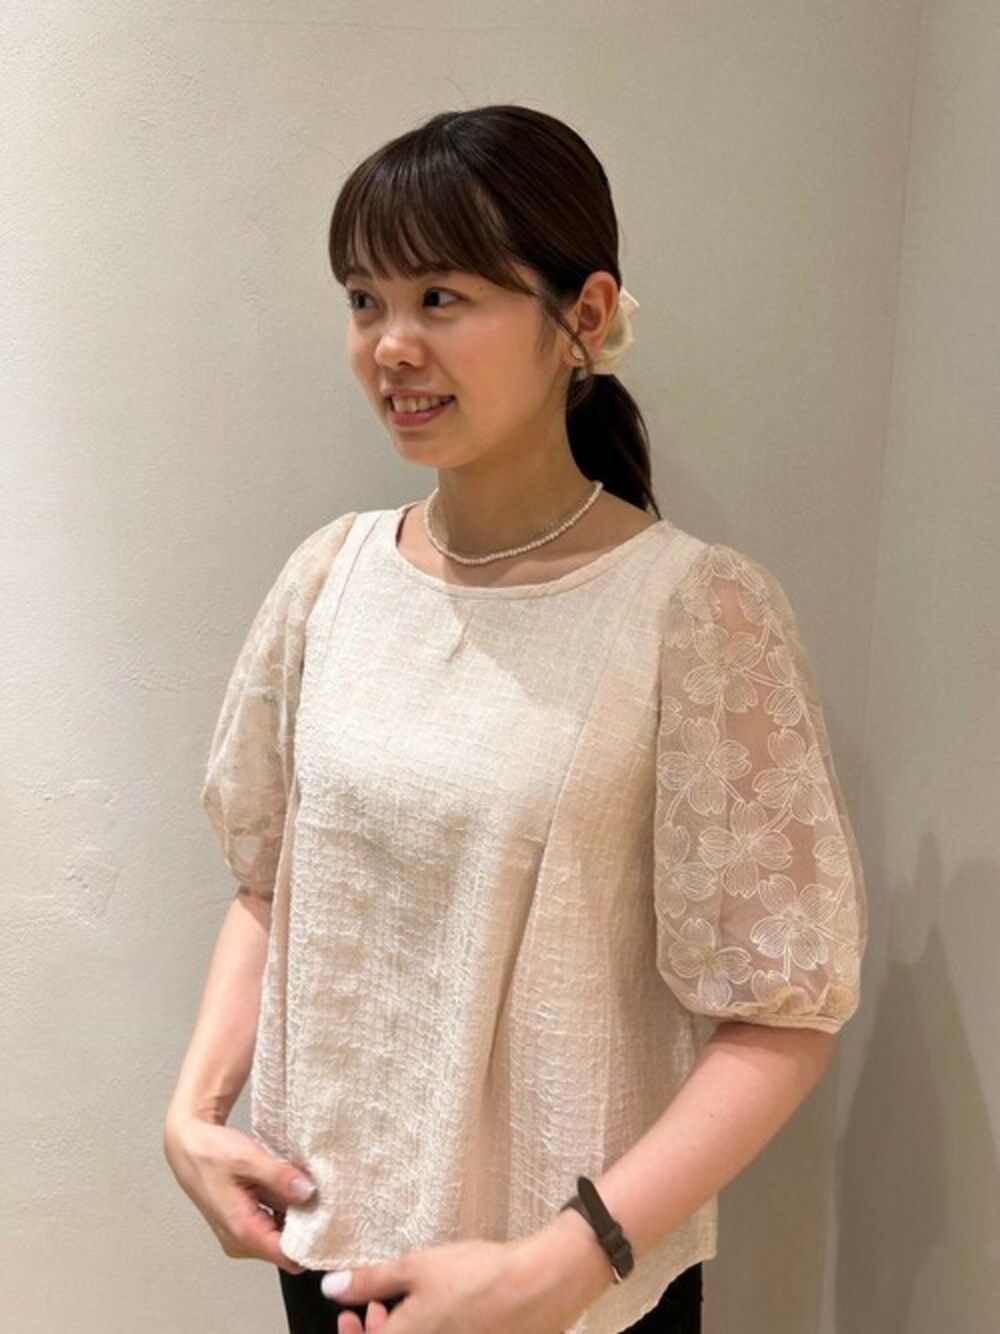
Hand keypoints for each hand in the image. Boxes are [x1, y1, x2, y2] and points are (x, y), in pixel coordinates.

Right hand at [162, 1113, 315, 1273]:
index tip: (330, 1223)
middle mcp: (240, 1242)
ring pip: (281, 1236)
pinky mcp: (243, 1223)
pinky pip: (272, 1224)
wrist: (188, 1145)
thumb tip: (307, 1192)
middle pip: (287, 1249)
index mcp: (243, 1231)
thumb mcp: (249, 1159)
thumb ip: (280, 1177)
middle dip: (307, 1227)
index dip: (312, 1244)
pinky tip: (289, 1187)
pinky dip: (284, 1209)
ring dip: (295, 1216)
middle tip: (322, 1198)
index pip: (288, 1258)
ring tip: (304, 1188)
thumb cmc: (209, 1153)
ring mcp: (241, 1234)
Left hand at [320, 1212, 613, 1333]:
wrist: (535, 1287)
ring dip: (401, 1330)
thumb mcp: (416, 1267)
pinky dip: (428, 1331)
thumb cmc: (473, 1274)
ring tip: (405, 1301)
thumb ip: (371, 1280)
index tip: (349, 1314)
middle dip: (375, 1331)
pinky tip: (434, 1311)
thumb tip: (329, 1288)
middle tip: (375, 1303)